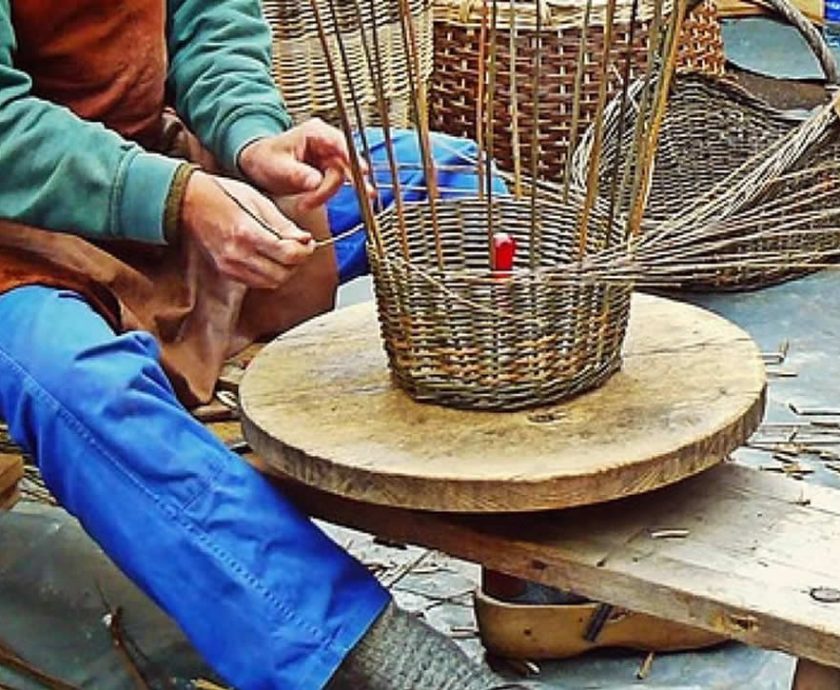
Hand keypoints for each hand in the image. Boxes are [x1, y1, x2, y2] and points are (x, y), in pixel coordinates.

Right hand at [180, 171, 314, 288]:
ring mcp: (231, 266)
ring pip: (272, 282)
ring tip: (284, 253)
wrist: (190, 203)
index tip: (308, 242)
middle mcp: (238, 254)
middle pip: (283, 273)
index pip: (288, 254)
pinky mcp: (227, 272)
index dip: (305, 251)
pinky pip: (257, 282)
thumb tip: (305, 240)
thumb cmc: (224, 195)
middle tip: (299, 248)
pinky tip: (269, 259)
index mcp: (248, 232)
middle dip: (297, 262)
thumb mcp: (258, 201)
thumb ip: (283, 224)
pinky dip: (269, 274)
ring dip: (284, 271)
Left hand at [238, 118, 372, 211]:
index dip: (353, 158)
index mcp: (315, 133)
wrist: (258, 164)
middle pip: (343, 165)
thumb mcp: (277, 166)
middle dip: (331, 187)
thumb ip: (297, 174)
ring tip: (305, 203)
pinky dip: (325, 195)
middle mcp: (326, 143)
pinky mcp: (327, 170)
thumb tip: (315, 182)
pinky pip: (335, 184)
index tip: (361, 172)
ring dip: (325, 194)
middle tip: (321, 200)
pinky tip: (312, 201)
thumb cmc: (265, 158)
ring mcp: (328, 157)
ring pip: (340, 178)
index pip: (341, 144)